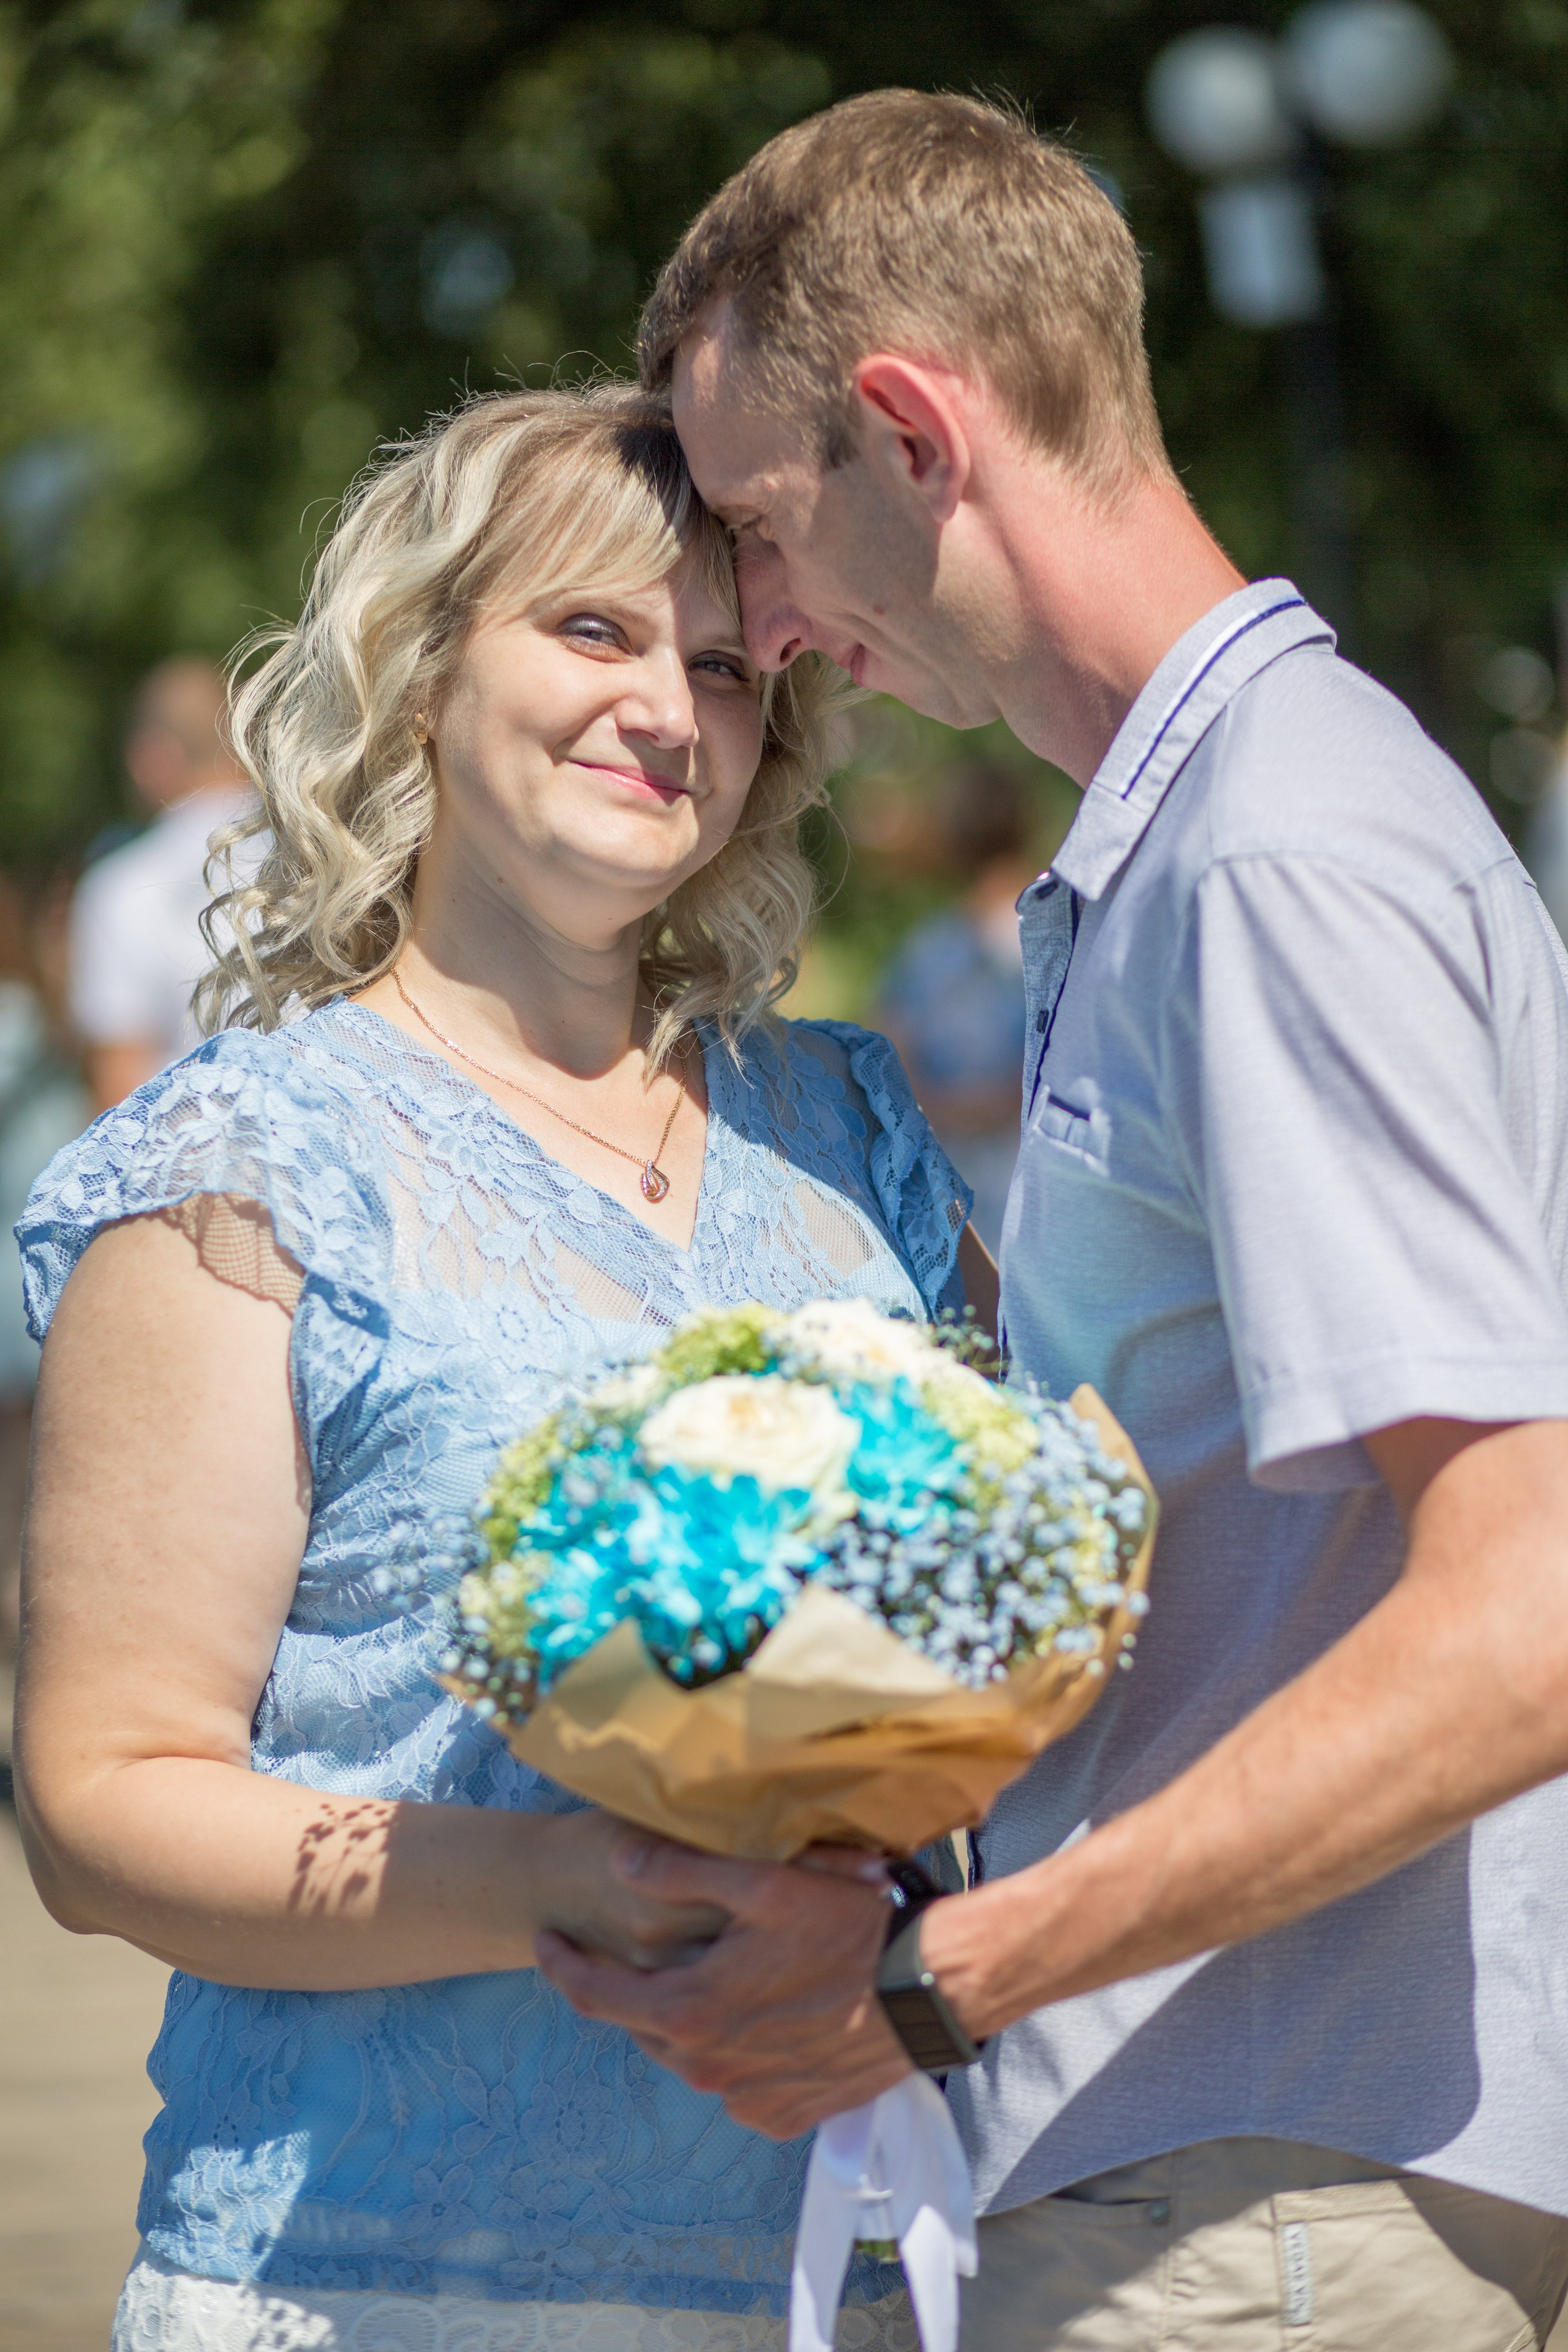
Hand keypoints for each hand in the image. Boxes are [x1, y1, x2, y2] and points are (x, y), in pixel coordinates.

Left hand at [535, 1836, 914, 2136]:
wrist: (928, 1992)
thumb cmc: (848, 1930)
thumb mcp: (764, 1883)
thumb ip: (682, 1873)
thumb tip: (618, 1863)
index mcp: (689, 2013)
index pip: (594, 1996)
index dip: (560, 1964)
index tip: (543, 1938)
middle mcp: (708, 2069)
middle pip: (642, 2025)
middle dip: (630, 1986)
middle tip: (635, 1946)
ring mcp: (747, 2099)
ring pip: (689, 2054)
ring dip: (686, 2017)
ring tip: (707, 1973)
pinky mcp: (784, 2115)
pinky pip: (735, 2083)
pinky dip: (732, 2050)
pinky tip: (756, 2013)